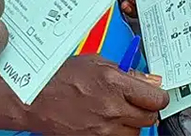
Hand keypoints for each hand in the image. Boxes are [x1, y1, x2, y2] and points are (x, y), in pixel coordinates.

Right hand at [27, 54, 167, 134]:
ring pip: (137, 131)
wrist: (34, 99)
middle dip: (144, 108)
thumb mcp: (93, 62)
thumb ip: (125, 72)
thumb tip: (150, 80)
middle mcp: (112, 107)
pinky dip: (117, 131)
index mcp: (112, 82)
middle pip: (150, 117)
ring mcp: (105, 128)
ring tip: (114, 109)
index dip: (156, 95)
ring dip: (131, 121)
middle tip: (132, 100)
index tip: (152, 93)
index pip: (156, 97)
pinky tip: (104, 119)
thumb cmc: (58, 77)